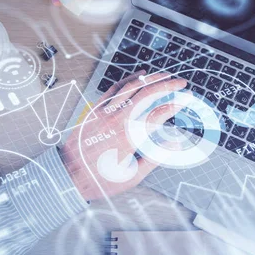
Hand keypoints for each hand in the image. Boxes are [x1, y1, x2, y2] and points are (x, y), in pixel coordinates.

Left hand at [60, 71, 186, 200]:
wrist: (68, 176)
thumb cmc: (100, 179)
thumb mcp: (133, 176)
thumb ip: (155, 158)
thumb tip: (174, 144)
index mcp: (130, 137)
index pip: (159, 114)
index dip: (176, 104)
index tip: (187, 99)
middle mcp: (118, 120)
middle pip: (148, 94)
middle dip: (168, 85)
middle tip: (181, 83)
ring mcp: (105, 112)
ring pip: (131, 86)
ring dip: (151, 78)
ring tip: (165, 75)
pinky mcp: (95, 110)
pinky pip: (114, 88)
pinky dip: (128, 79)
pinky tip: (139, 75)